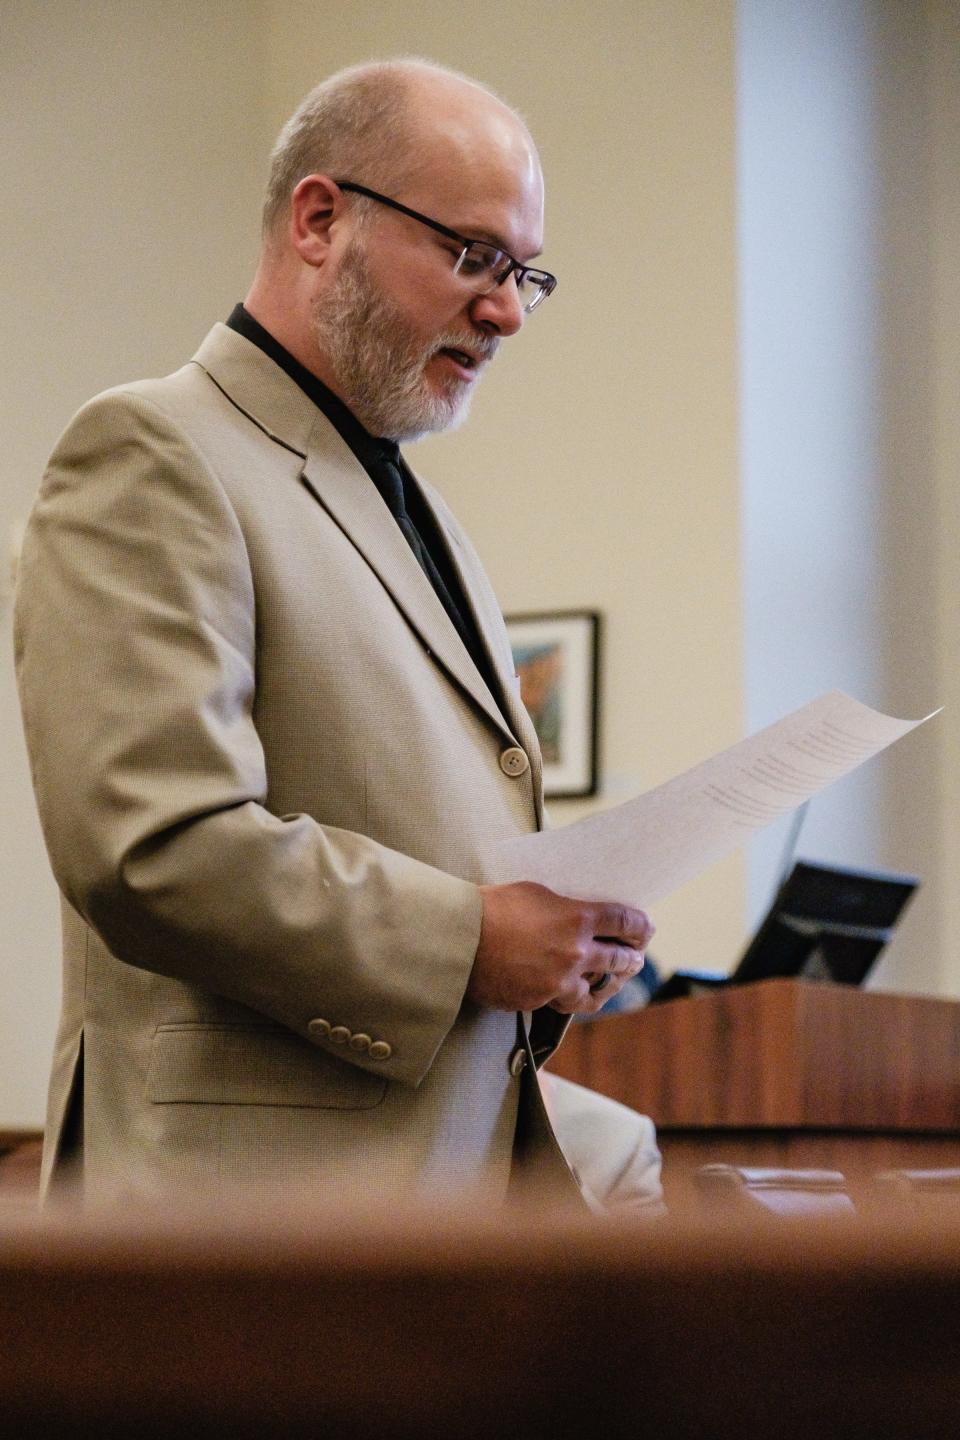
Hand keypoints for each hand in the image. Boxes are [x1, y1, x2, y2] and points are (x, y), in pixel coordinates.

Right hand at [468, 881, 653, 1014]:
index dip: (641, 926)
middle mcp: (576, 953)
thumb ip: (563, 905)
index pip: (626, 922)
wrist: (460, 939)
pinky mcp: (539, 1001)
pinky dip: (568, 996)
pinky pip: (562, 1002)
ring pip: (596, 992)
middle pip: (620, 960)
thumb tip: (577, 912)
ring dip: (607, 986)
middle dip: (631, 959)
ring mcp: (559, 982)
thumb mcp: (535, 892)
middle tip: (635, 958)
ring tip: (611, 983)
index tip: (646, 929)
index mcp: (578, 918)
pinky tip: (570, 992)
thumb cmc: (492, 906)